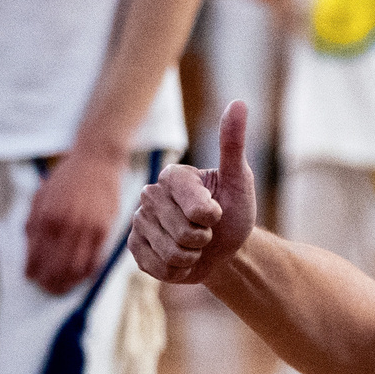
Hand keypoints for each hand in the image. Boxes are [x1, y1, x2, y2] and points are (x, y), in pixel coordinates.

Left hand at [24, 145, 123, 292]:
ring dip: (67, 282)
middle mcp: (66, 225)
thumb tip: (28, 248)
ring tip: (61, 288)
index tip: (29, 278)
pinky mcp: (104, 230)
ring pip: (75, 267)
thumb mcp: (41, 195)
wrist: (97, 160)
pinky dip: (86, 273)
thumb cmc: (67, 177)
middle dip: (49, 281)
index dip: (32, 269)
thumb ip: (32, 221)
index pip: (36, 254)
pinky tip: (80, 277)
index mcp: (47, 216)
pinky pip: (94, 259)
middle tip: (46, 288)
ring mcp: (87, 229)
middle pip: (55, 265)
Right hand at [131, 100, 256, 285]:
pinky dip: (178, 270)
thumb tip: (239, 103)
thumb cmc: (234, 212)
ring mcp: (139, 222)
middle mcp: (150, 195)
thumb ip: (233, 144)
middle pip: (183, 232)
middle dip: (204, 239)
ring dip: (192, 256)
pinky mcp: (135, 249)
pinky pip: (158, 267)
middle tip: (207, 231)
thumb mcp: (238, 180)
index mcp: (173, 176)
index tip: (217, 211)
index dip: (212, 216)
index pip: (196, 207)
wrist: (224, 250)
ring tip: (195, 246)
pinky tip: (181, 259)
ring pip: (171, 252)